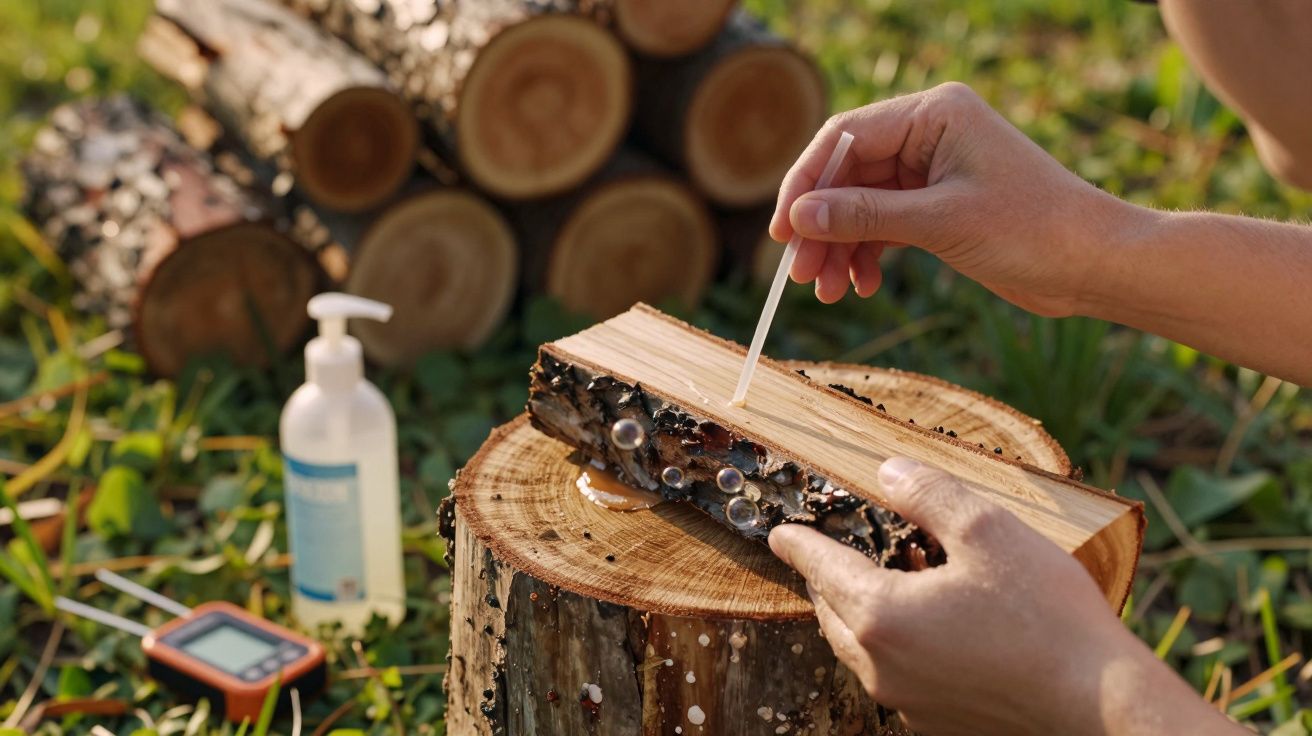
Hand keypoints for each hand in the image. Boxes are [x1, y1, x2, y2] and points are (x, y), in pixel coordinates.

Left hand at [769, 457, 1243, 735]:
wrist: (1100, 708)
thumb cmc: (1047, 616)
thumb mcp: (988, 531)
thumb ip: (929, 495)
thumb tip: (888, 472)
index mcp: (881, 615)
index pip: (820, 568)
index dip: (798, 545)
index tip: (779, 534)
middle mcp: (881, 666)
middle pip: (831, 613)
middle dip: (825, 580)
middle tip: (831, 554)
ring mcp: (907, 702)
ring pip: (858, 650)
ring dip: (856, 615)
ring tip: (878, 587)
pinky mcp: (936, 723)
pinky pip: (892, 677)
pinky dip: (891, 647)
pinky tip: (925, 631)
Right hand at [770, 82, 1145, 311]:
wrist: (1096, 264)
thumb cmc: (1033, 229)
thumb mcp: (940, 222)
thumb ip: (864, 217)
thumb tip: (800, 217)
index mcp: (935, 112)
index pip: (845, 137)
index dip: (805, 184)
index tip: (783, 231)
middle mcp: (930, 132)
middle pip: (848, 174)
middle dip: (822, 225)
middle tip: (800, 274)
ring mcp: (934, 169)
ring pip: (862, 204)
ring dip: (840, 247)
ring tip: (828, 292)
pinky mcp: (940, 205)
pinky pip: (884, 223)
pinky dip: (867, 253)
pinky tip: (861, 284)